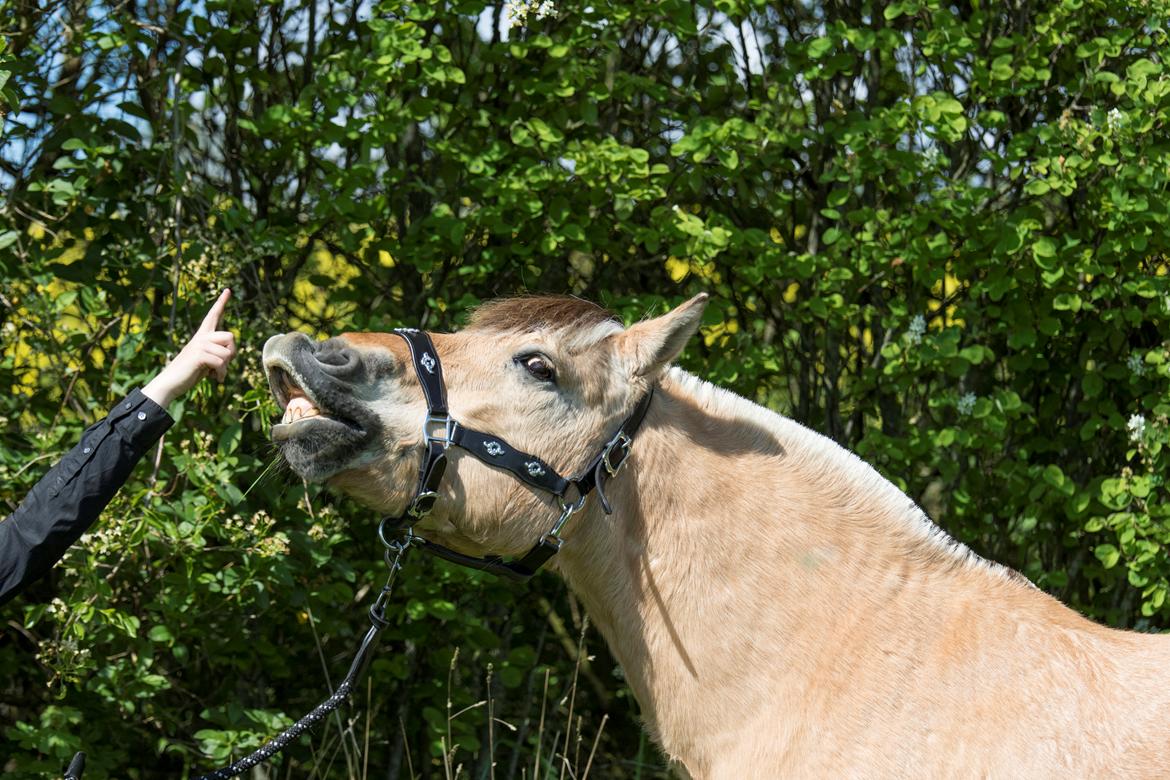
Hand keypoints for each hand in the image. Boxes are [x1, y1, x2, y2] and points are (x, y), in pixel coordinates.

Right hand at [142, 289, 236, 407]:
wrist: (171, 383)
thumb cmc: (190, 372)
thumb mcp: (206, 360)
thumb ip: (217, 351)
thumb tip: (231, 352)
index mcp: (202, 336)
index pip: (213, 316)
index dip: (221, 303)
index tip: (228, 290)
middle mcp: (201, 337)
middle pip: (230, 336)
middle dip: (231, 353)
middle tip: (221, 364)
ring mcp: (199, 345)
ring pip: (228, 353)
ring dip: (225, 368)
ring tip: (214, 373)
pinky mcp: (198, 355)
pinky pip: (221, 363)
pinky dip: (221, 374)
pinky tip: (214, 379)